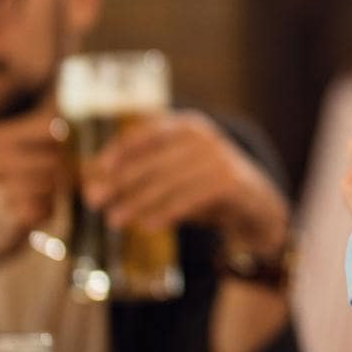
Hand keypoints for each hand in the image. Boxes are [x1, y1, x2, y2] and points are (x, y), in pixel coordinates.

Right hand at [0, 111, 63, 270]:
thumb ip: (42, 148)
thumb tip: (95, 154)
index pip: (50, 127)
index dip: (62, 143)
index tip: (55, 156)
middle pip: (56, 158)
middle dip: (57, 173)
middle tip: (39, 185)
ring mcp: (1, 188)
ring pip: (54, 184)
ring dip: (50, 196)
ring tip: (28, 200)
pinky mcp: (11, 215)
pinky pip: (48, 209)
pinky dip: (44, 214)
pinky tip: (25, 215)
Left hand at [82, 111, 289, 253]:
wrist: (256, 204)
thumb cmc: (205, 186)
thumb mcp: (176, 171)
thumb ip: (144, 172)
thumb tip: (94, 184)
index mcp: (186, 125)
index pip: (145, 132)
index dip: (119, 150)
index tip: (96, 170)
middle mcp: (203, 137)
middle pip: (152, 158)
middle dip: (119, 180)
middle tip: (94, 201)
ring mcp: (218, 158)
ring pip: (167, 181)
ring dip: (136, 202)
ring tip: (114, 219)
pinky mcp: (229, 182)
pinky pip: (188, 199)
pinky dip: (165, 213)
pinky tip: (147, 226)